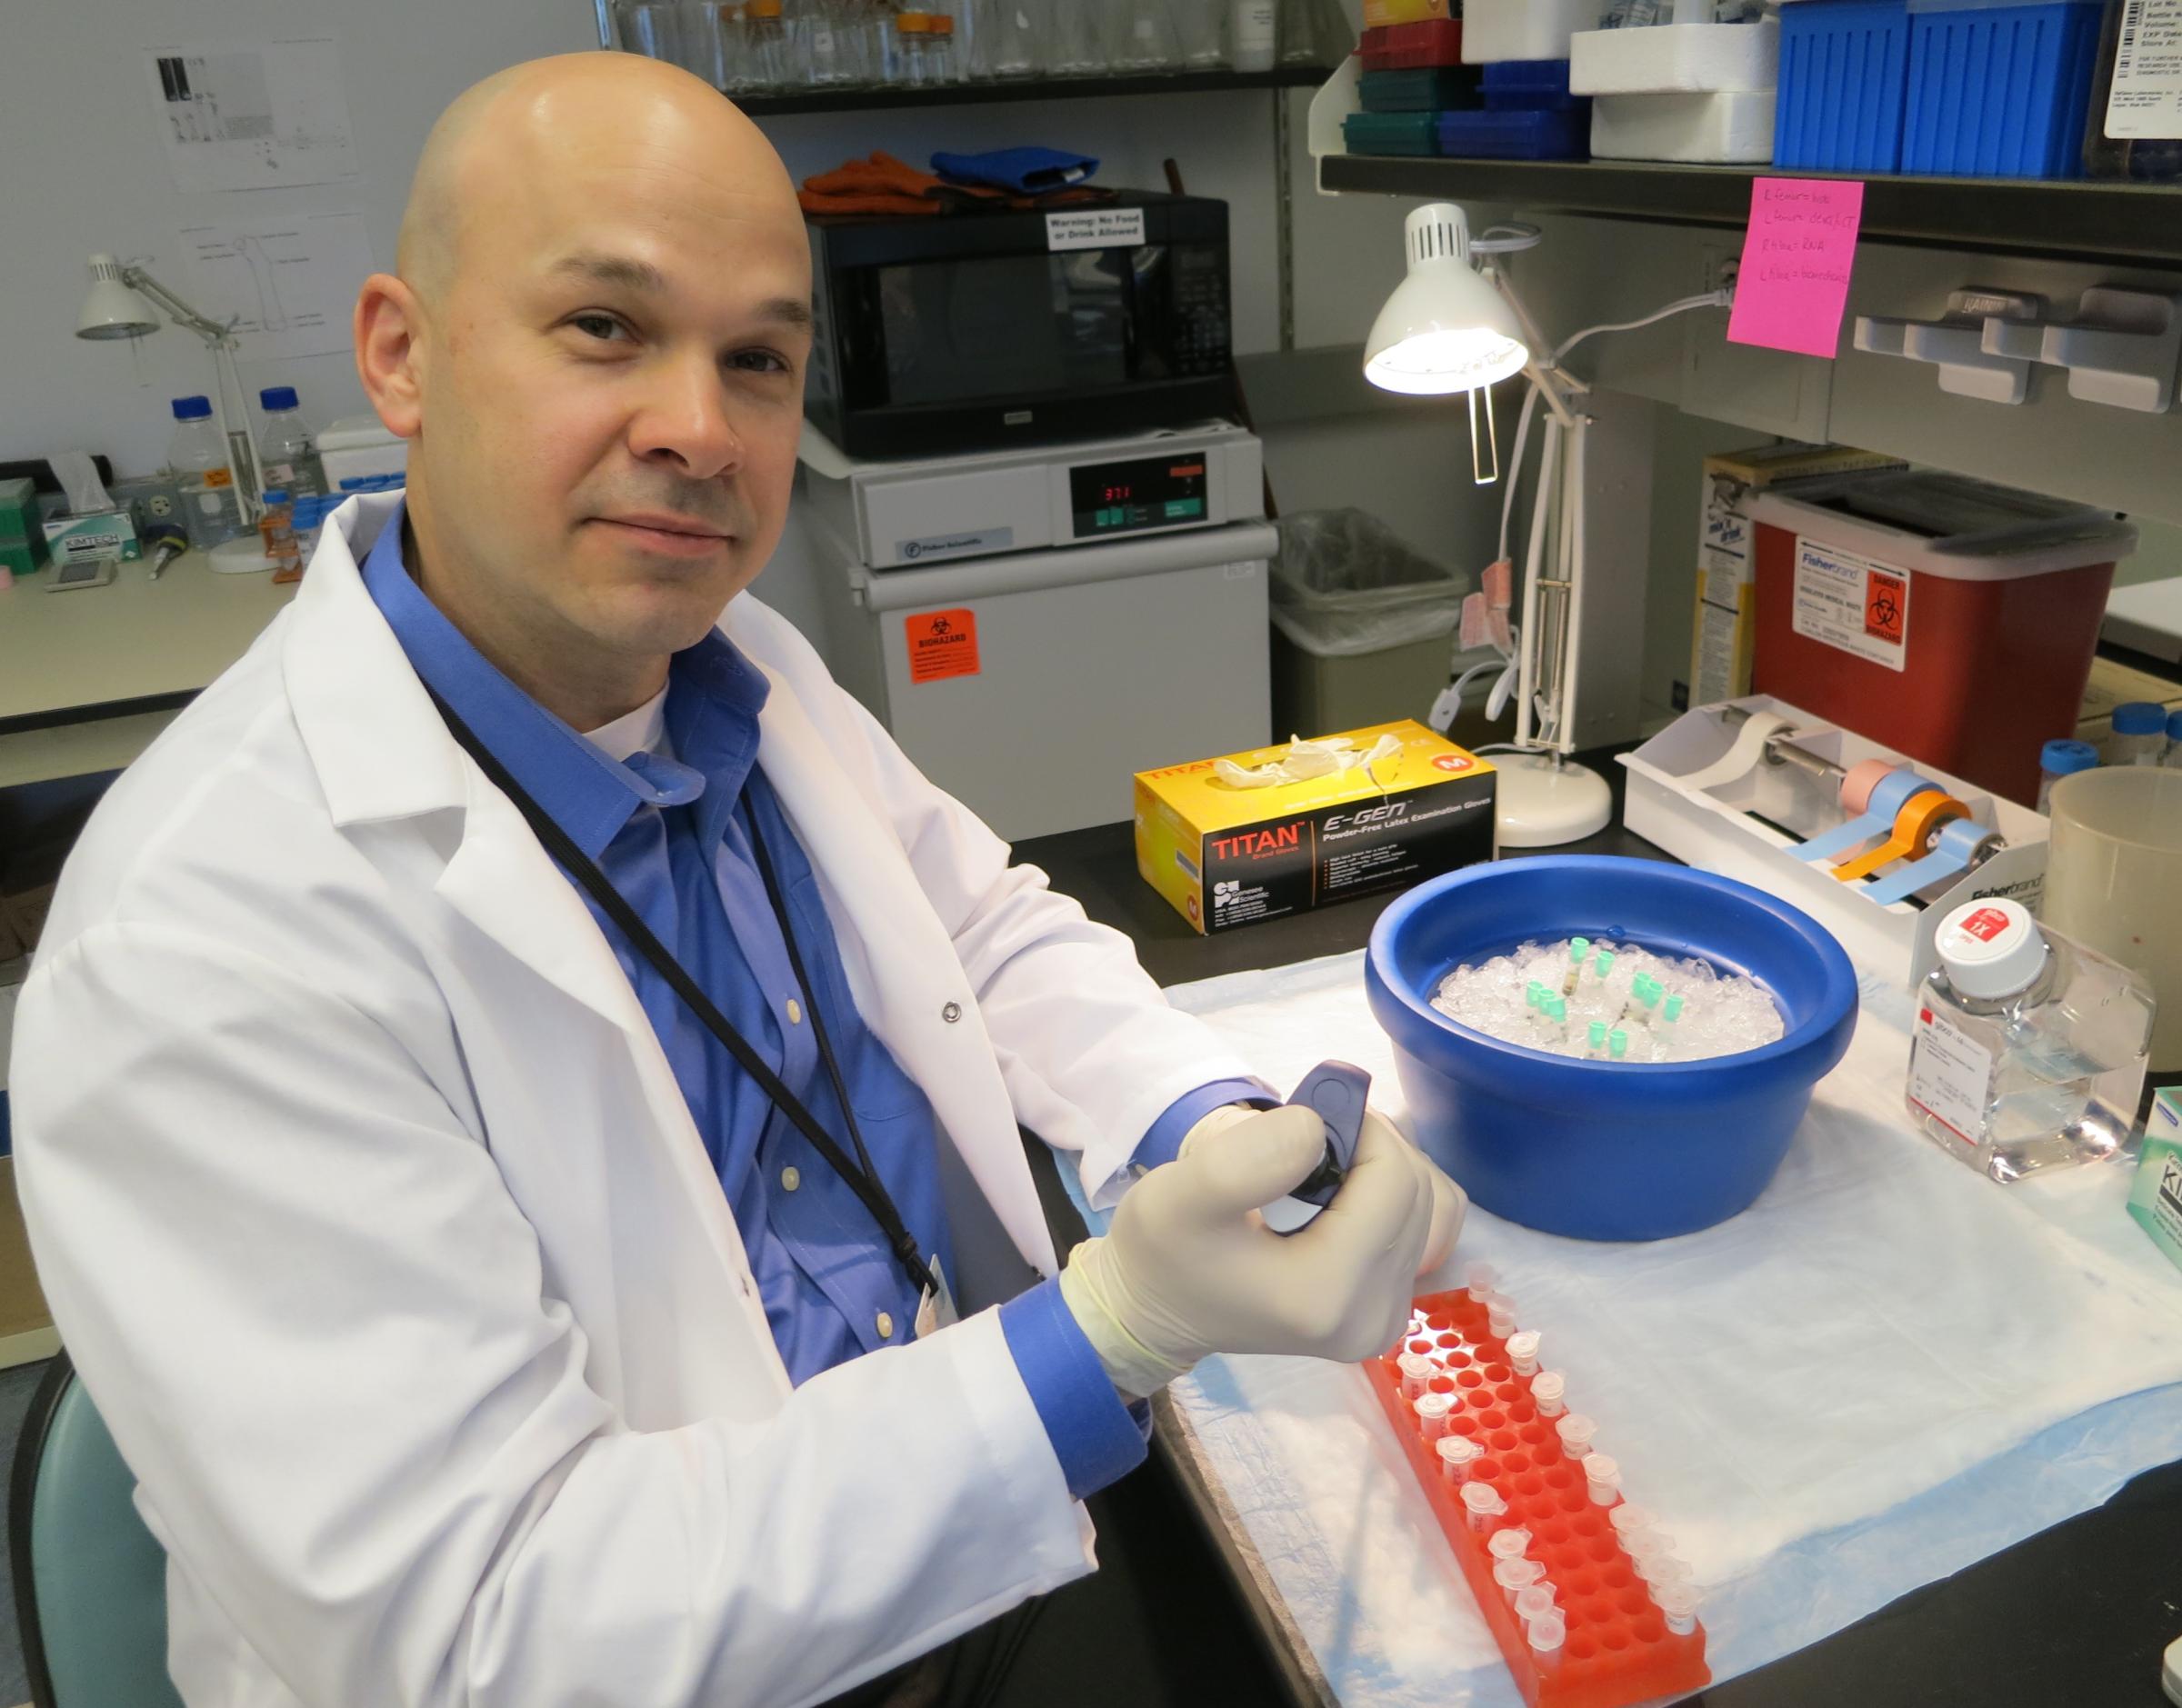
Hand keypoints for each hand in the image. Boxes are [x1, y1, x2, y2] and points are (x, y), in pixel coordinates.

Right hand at [1058, 1104, 1464, 1398]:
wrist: (1159, 1306)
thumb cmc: (1164, 1252)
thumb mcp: (1177, 1197)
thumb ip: (1245, 1161)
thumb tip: (1318, 1130)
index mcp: (1326, 1296)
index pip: (1394, 1179)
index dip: (1358, 1129)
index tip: (1301, 1124)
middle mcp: (1373, 1321)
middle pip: (1415, 1192)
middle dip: (1367, 1149)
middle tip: (1299, 1149)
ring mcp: (1386, 1324)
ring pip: (1428, 1206)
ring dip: (1380, 1170)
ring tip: (1314, 1180)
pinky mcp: (1389, 1317)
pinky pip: (1427, 1231)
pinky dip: (1393, 1199)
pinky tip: (1343, 1202)